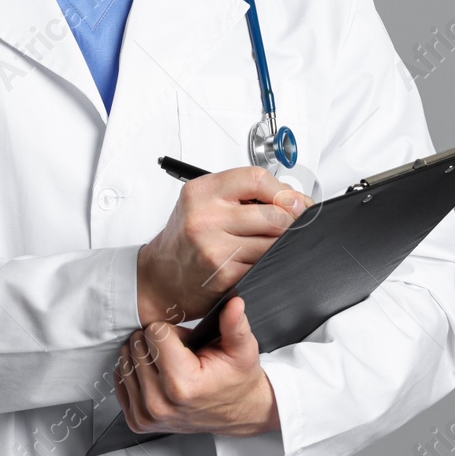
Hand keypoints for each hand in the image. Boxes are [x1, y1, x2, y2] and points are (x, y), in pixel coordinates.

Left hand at [115, 296, 279, 436]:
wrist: (236, 412)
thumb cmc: (236, 379)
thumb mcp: (242, 350)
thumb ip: (234, 325)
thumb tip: (234, 303)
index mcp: (182, 384)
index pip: (153, 332)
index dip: (172, 331)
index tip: (186, 343)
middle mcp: (159, 403)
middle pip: (136, 345)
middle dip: (157, 342)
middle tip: (180, 354)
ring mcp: (147, 415)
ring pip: (125, 361)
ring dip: (144, 356)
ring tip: (170, 365)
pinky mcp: (138, 422)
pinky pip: (120, 380)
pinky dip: (135, 372)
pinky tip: (156, 375)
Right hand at [138, 166, 310, 323]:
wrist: (158, 276)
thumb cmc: (184, 239)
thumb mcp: (202, 203)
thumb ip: (239, 194)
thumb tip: (289, 197)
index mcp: (202, 192)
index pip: (256, 179)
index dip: (283, 191)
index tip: (295, 201)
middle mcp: (205, 217)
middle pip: (272, 213)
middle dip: (292, 220)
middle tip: (295, 223)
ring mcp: (214, 247)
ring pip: (272, 242)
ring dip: (281, 243)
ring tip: (272, 242)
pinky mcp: (224, 274)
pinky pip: (263, 264)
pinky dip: (268, 262)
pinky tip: (259, 259)